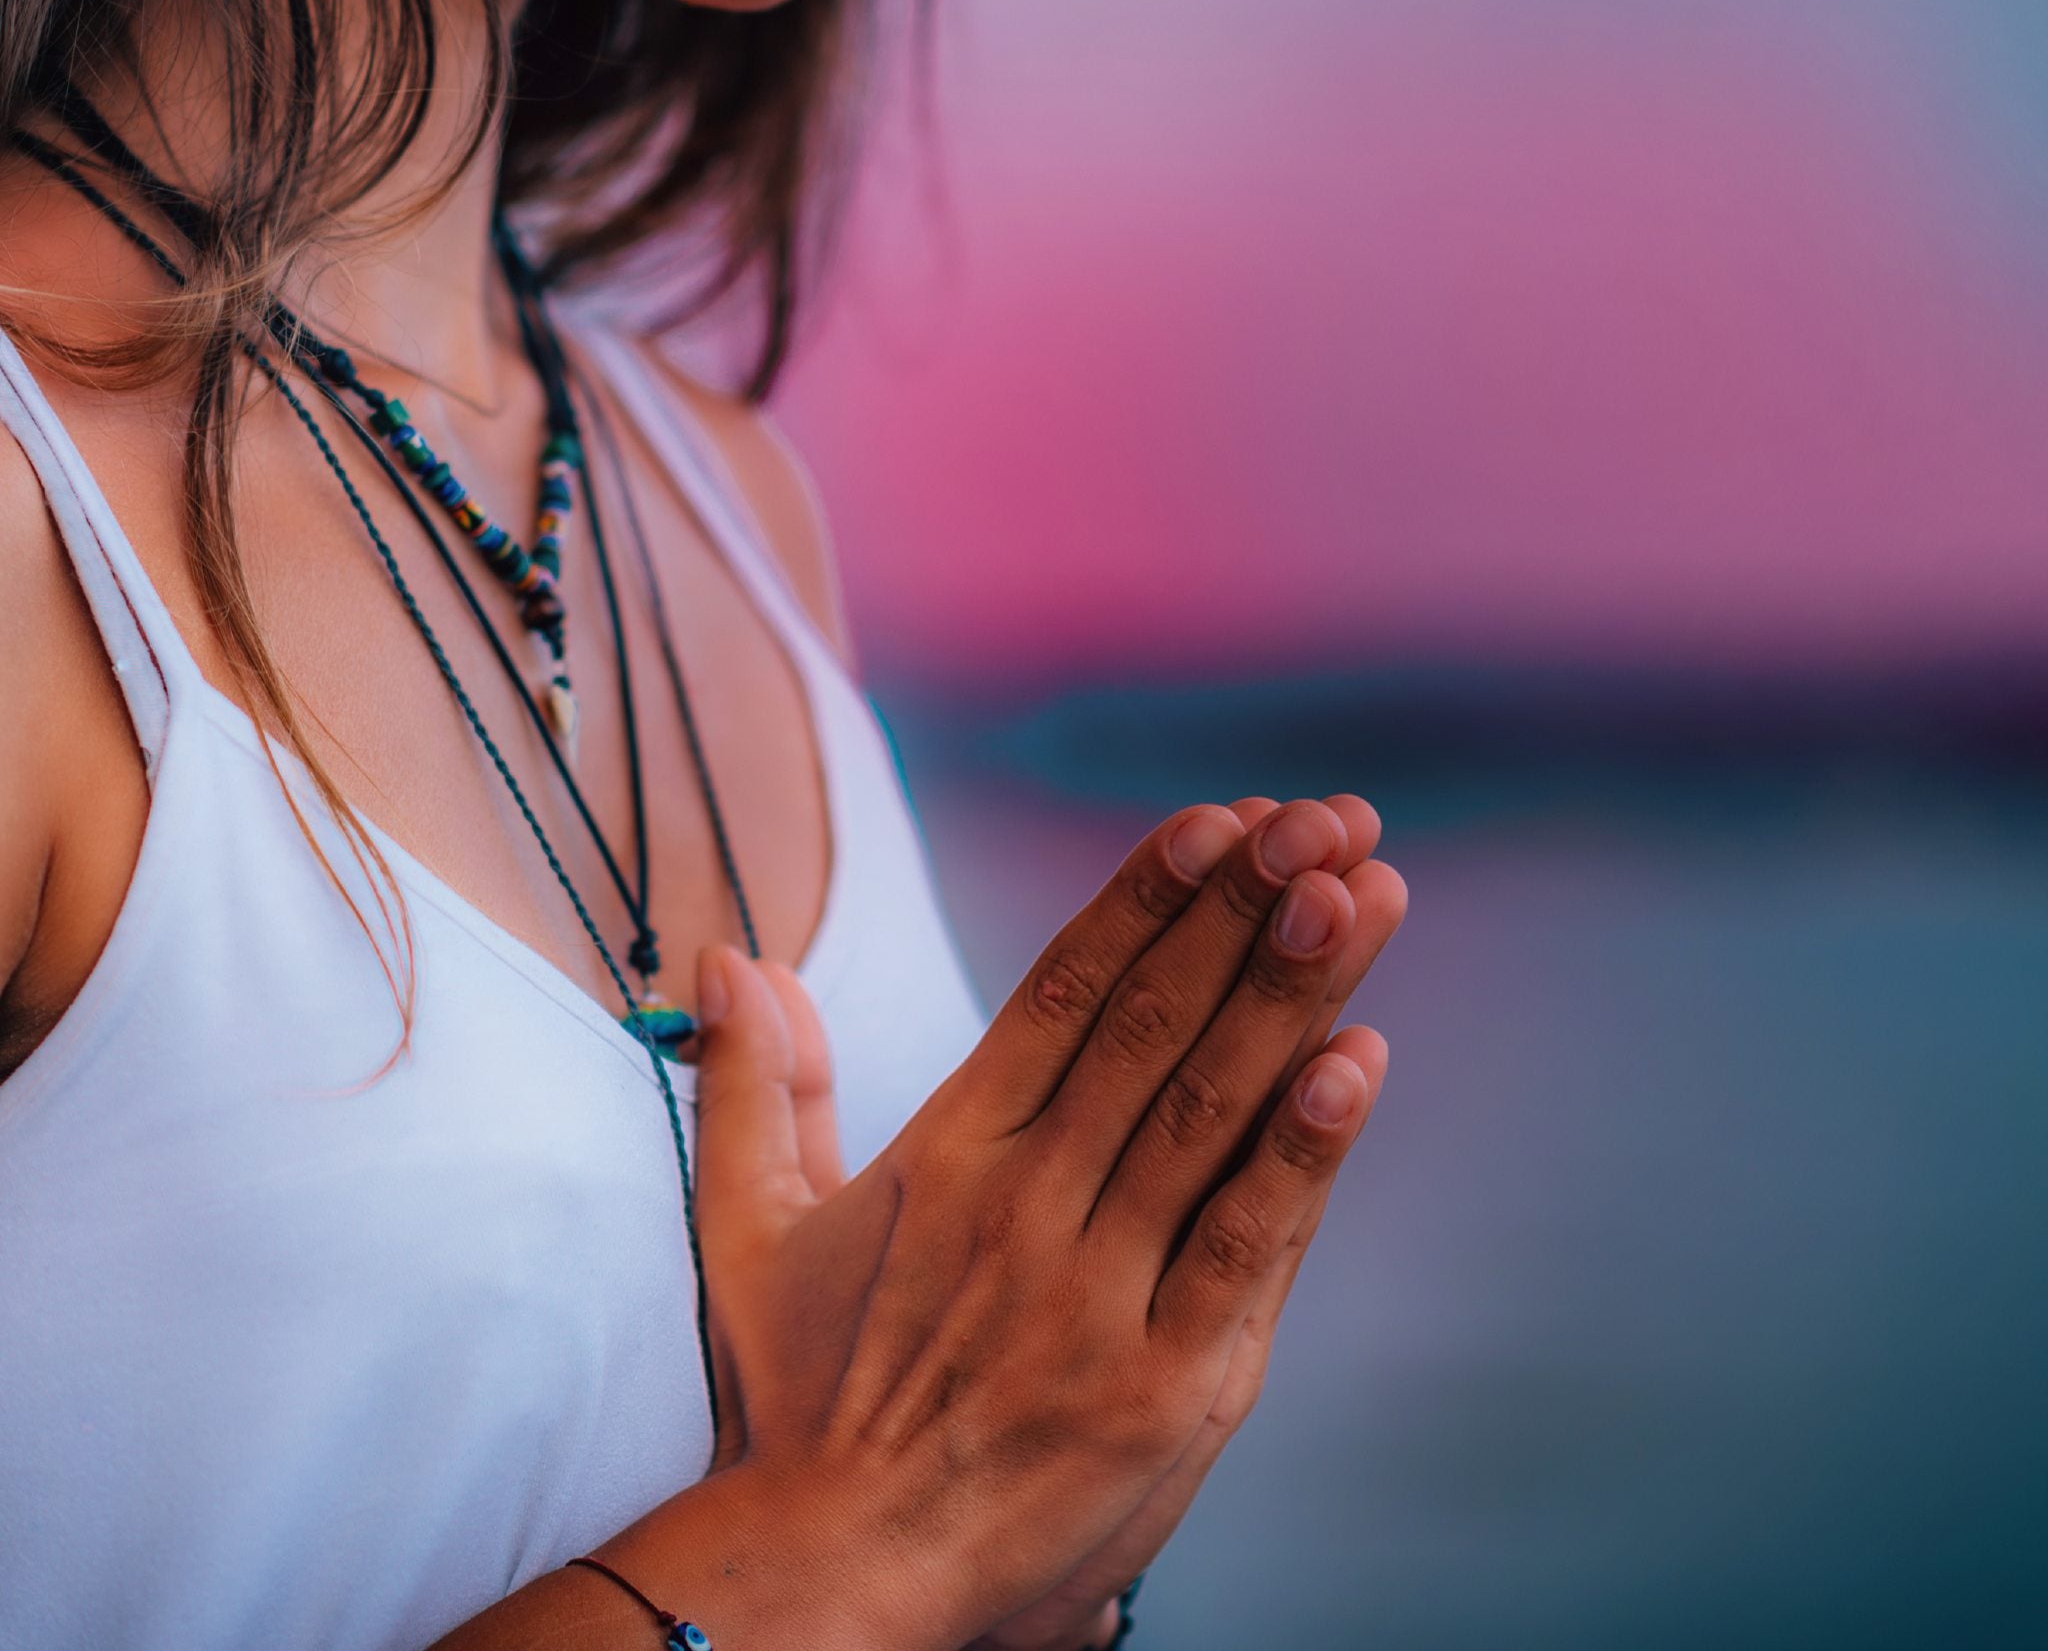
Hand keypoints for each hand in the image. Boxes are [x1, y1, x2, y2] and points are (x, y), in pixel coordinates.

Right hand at [644, 795, 1398, 1650]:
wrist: (836, 1577)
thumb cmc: (807, 1394)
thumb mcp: (755, 1231)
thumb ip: (760, 1084)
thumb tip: (729, 953)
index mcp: (952, 1151)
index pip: (1066, 990)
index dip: (1150, 896)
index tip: (1223, 819)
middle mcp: (1029, 1203)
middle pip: (1156, 1026)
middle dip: (1248, 911)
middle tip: (1324, 819)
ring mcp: (1100, 1291)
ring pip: (1210, 1112)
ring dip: (1293, 993)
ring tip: (1364, 891)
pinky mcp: (1167, 1385)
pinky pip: (1246, 1245)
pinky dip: (1305, 1150)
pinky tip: (1361, 1059)